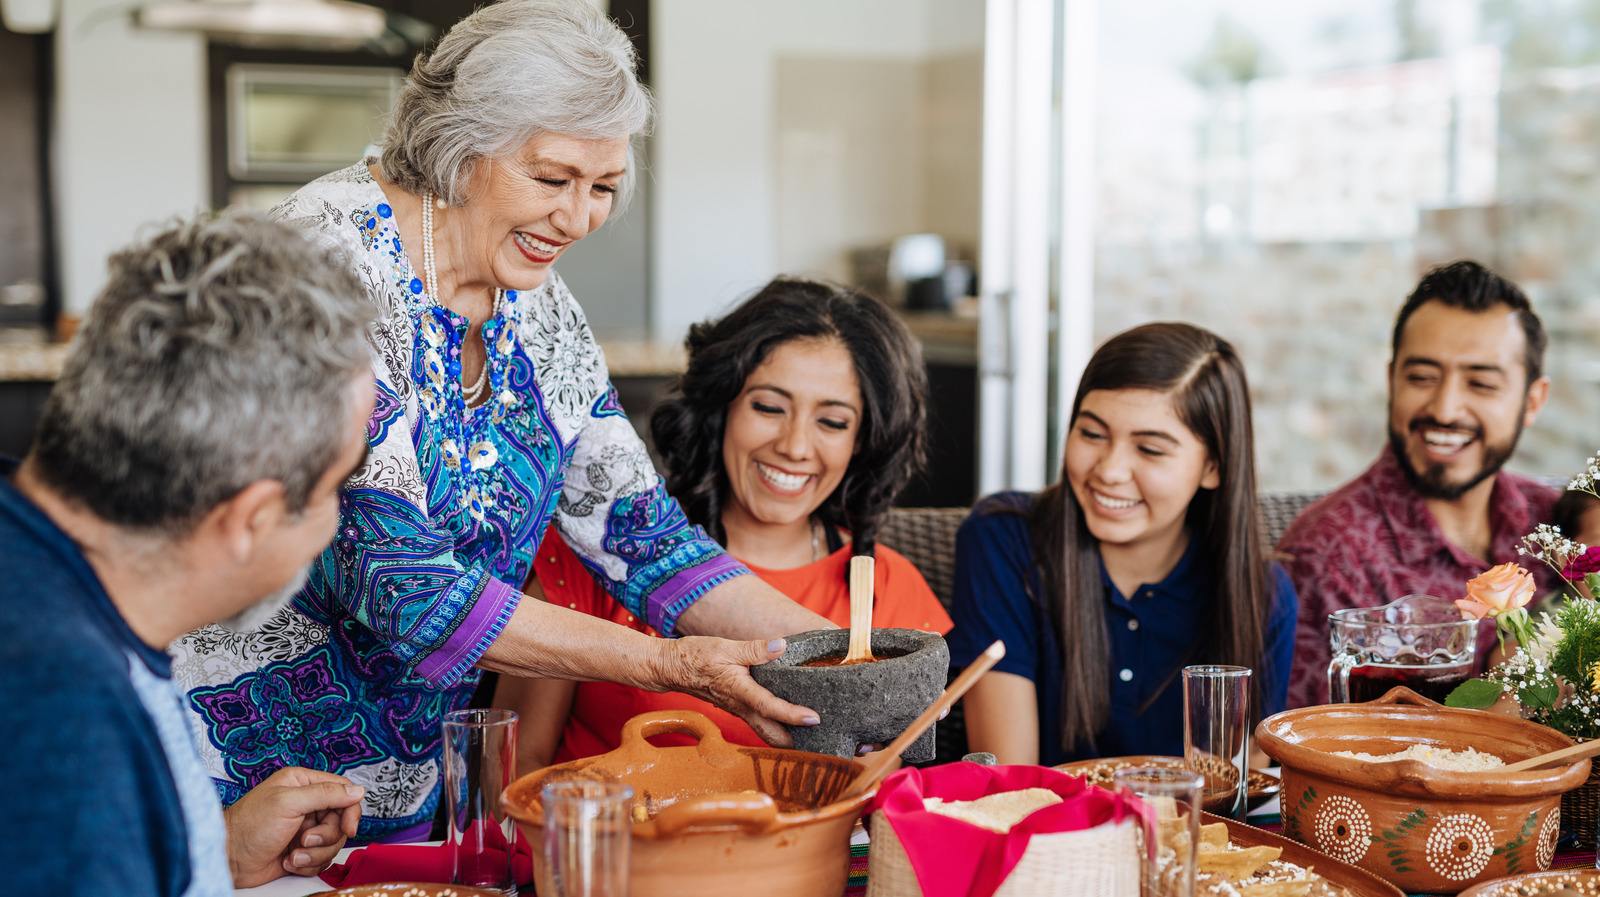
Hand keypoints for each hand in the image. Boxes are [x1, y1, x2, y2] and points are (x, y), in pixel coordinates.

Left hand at [223, 767, 365, 887]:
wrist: (228, 860)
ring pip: (333, 843)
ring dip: (314, 854)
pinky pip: (322, 859)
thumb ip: (325, 794)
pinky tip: (287, 862)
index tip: (348, 828)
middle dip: (325, 836)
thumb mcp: (288, 803)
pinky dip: (307, 864)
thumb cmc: (249, 826)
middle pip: (340, 820)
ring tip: (292, 855)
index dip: (350, 810)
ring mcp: (304, 829)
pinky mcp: (301, 851)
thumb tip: (358, 791)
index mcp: (303, 784)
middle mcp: (306, 804)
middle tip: (304, 840)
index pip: (343, 791)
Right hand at [646, 636, 819, 746]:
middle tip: (820, 739)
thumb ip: (755, 649)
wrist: (670, 668)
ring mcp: (737, 709)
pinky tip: (787, 718)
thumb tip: (781, 646)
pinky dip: (775, 725)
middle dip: (795, 741)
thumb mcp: (726, 647)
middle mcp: (740, 706)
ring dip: (786, 736)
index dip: (793, 715)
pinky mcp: (735, 706)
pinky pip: (758, 722)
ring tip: (811, 733)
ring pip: (764, 731)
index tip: (814, 719)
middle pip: (770, 734)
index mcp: (739, 691)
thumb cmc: (695, 656)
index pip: (770, 708)